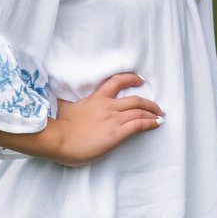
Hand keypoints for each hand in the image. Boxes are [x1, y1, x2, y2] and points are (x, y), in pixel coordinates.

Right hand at [48, 70, 163, 162]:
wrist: (57, 138)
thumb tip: (63, 102)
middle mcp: (107, 106)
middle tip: (157, 107)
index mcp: (96, 98)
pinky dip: (150, 123)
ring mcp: (113, 119)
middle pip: (135, 99)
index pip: (116, 82)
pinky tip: (156, 124)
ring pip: (139, 112)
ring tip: (159, 117)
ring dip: (152, 114)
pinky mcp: (116, 134)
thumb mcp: (64, 108)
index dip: (131, 78)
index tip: (140, 79)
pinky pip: (138, 125)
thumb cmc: (59, 127)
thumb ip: (69, 104)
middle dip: (149, 103)